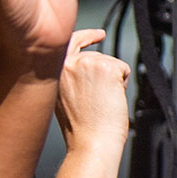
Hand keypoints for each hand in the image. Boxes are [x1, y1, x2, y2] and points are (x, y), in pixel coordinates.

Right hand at [55, 30, 131, 150]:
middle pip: (96, 57)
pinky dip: (123, 85)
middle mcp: (67, 63)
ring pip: (110, 63)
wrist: (91, 142)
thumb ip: (70, 77)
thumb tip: (86, 66)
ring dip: (112, 82)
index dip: (87, 37)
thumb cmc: (79, 129)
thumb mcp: (64, 98)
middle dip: (104, 74)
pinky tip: (110, 100)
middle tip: (98, 101)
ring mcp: (86, 63)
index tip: (98, 35)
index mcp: (53, 71)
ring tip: (100, 104)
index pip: (70, 43)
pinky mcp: (106, 67)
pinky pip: (123, 69)